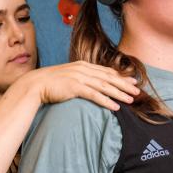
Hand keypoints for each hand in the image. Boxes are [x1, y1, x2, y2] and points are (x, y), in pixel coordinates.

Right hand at [25, 61, 139, 110]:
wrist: (35, 84)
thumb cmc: (51, 83)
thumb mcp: (69, 77)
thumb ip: (81, 78)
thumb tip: (91, 84)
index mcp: (83, 66)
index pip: (106, 71)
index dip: (121, 77)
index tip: (133, 82)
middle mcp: (84, 69)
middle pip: (109, 77)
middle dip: (125, 84)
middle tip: (137, 91)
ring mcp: (79, 77)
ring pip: (105, 86)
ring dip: (119, 93)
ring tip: (131, 100)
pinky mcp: (75, 87)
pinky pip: (95, 95)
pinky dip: (106, 101)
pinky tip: (115, 107)